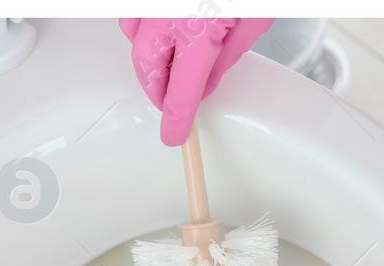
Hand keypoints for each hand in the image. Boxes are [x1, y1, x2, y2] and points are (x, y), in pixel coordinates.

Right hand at [120, 18, 273, 145]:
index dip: (178, 117)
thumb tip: (206, 82)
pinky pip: (132, 17)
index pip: (182, 89)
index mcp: (197, 27)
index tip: (175, 134)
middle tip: (174, 104)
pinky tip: (161, 36)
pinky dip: (142, 31)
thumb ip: (227, 55)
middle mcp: (166, 12)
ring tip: (172, 69)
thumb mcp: (251, 21)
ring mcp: (152, 0)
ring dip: (149, 59)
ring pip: (134, 40)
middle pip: (148, 67)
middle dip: (159, 91)